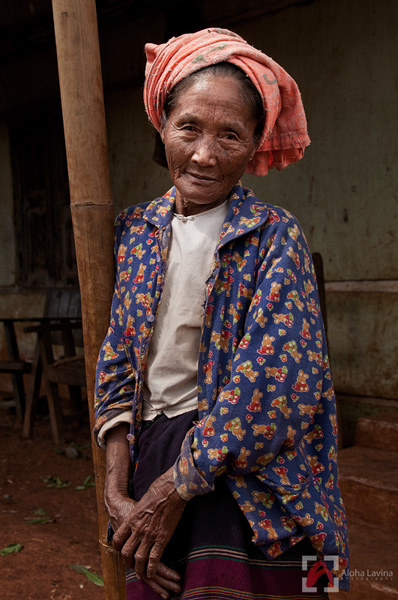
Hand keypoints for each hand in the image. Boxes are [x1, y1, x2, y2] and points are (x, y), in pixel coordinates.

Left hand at [105, 425, 181, 596]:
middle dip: (127, 561)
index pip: (118, 539)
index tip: (121, 551)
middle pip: (126, 552)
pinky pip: (155, 558)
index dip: (118, 548)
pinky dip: (152, 568)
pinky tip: (151, 573)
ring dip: (139, 568)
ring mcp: (150, 534)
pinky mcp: (163, 537)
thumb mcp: (141, 502)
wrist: (172, 489)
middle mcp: (138, 529)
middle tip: (130, 565)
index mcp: (131, 519)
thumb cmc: (158, 491)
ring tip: (140, 573)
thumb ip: (137, 513)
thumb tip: (136, 517)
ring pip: (139, 558)